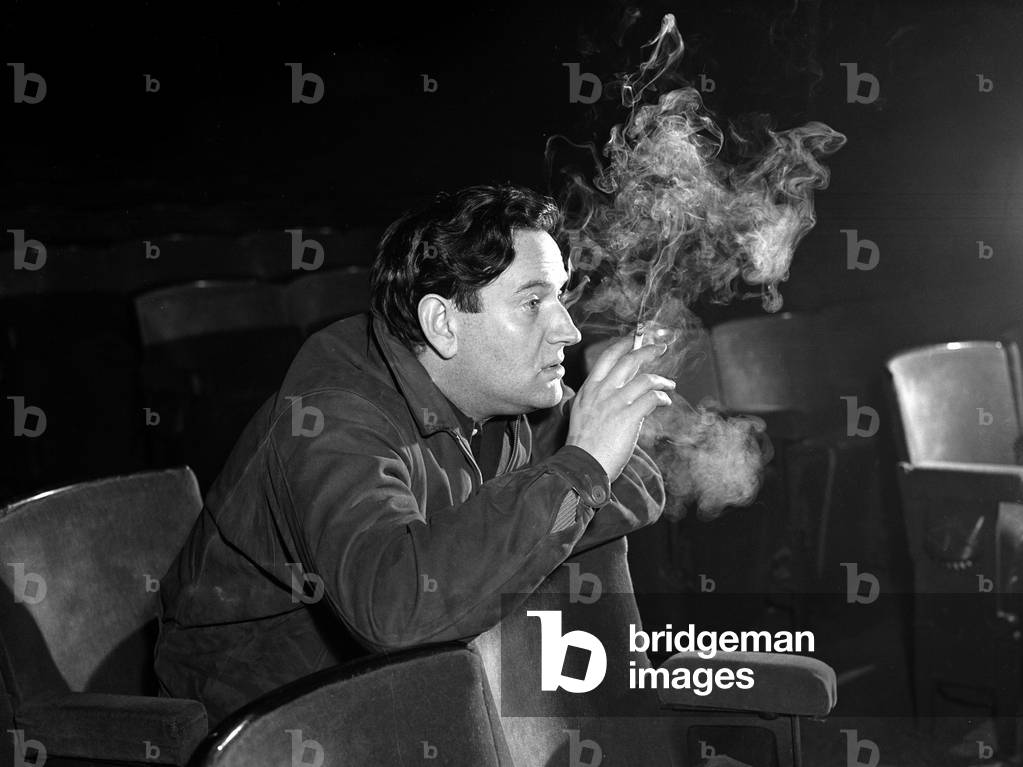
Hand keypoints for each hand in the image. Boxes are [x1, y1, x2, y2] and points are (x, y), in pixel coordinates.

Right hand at [565, 337, 674, 482]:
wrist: (582, 465)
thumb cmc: (583, 445)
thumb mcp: (582, 414)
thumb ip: (595, 399)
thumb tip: (615, 391)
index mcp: (589, 390)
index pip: (607, 358)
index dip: (623, 345)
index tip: (635, 339)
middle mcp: (601, 392)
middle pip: (628, 361)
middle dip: (648, 350)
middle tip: (661, 348)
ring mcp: (615, 403)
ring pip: (645, 380)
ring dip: (661, 380)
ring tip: (669, 385)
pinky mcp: (628, 416)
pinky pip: (651, 399)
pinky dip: (662, 397)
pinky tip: (665, 402)